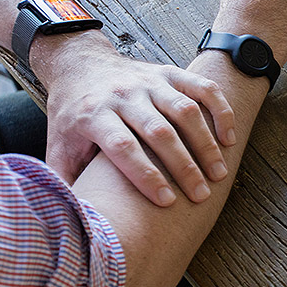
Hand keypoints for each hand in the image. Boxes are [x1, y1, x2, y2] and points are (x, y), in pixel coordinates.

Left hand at [34, 30, 237, 206]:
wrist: (79, 64)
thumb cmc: (72, 114)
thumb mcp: (57, 146)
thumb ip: (64, 181)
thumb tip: (71, 221)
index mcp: (93, 115)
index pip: (123, 146)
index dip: (145, 174)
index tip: (166, 201)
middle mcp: (123, 95)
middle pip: (159, 132)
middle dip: (183, 166)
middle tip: (201, 195)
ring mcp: (148, 82)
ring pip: (184, 111)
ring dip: (205, 144)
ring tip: (219, 174)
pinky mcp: (168, 73)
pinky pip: (201, 87)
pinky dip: (220, 110)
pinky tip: (229, 138)